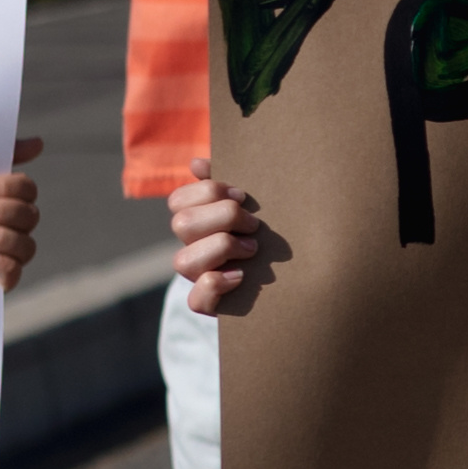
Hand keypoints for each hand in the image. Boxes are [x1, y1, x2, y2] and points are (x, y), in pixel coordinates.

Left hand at [0, 139, 40, 294]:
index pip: (26, 189)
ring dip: (0, 237)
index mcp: (7, 199)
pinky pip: (14, 274)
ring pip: (27, 246)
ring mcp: (8, 253)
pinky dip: (2, 264)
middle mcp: (13, 226)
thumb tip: (37, 143)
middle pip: (29, 216)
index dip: (6, 187)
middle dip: (0, 212)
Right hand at [169, 175, 285, 316]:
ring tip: (252, 249)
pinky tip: (241, 276)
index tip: (243, 195)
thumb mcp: (250, 207)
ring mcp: (197, 277)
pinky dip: (216, 284)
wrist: (289, 284)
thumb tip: (196, 164)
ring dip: (221, 248)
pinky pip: (196, 300)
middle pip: (181, 224)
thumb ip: (227, 184)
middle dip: (223, 217)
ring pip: (182, 261)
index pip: (178, 200)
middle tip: (253, 223)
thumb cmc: (264, 235)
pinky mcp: (210, 304)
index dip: (208, 192)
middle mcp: (192, 248)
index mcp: (197, 222)